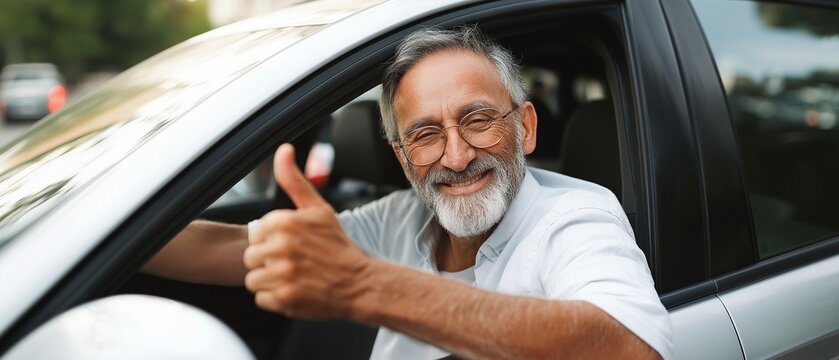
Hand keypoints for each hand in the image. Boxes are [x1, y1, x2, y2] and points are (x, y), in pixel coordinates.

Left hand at [243, 144, 369, 318]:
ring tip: (294, 278)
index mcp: (285, 222)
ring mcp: (282, 274)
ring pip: (253, 278)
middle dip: (269, 261)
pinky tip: (295, 291)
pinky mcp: (284, 298)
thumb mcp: (318, 209)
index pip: (256, 233)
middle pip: (251, 256)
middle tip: (294, 263)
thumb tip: (283, 149)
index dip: (272, 240)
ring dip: (270, 281)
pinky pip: (261, 298)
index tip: (292, 245)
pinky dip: (276, 299)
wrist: (359, 283)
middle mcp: (281, 247)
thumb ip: (294, 180)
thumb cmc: (337, 246)